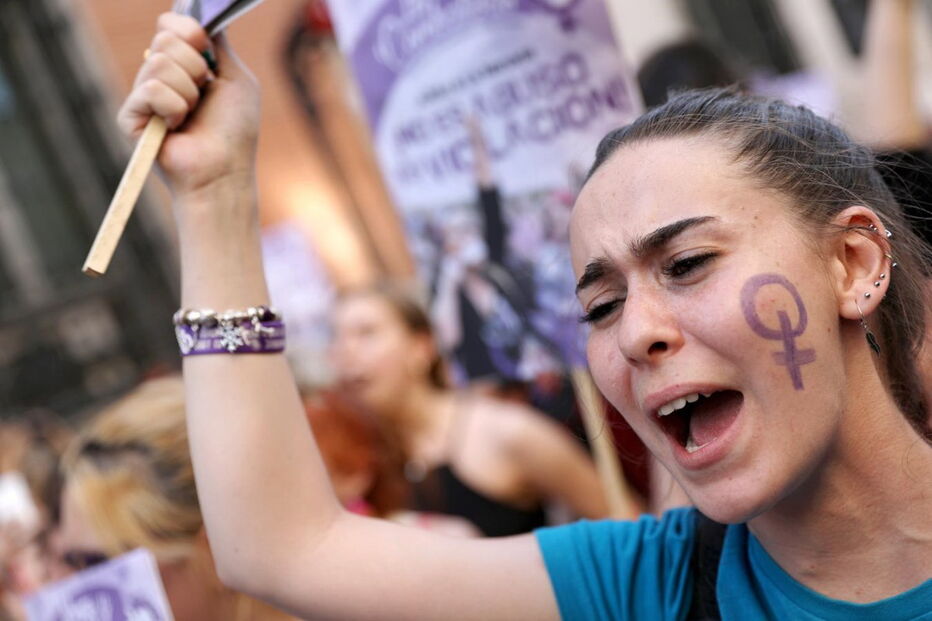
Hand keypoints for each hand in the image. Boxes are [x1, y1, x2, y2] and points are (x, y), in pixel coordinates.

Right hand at [117, 13, 260, 198]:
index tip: (207, 54)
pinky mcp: (130, 116)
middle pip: (164, 38)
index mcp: (182, 65)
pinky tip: (176, 127)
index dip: (190, 32)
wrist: (224, 171)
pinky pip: (150, 89)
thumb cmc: (235, 131)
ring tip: (192, 116)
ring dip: (188, 92)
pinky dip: (173, 107)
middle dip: (195, 66)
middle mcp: (159, 76)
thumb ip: (220, 45)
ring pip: (158, 62)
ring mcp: (143, 96)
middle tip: (203, 95)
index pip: (169, 24)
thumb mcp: (236, 78)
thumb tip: (206, 17)